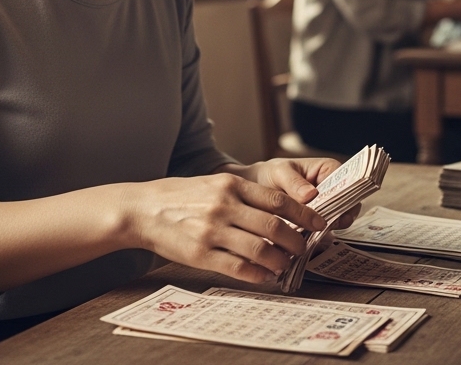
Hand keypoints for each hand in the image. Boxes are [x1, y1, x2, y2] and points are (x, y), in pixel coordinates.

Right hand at [125, 172, 326, 283]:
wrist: (142, 209)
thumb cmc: (180, 196)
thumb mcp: (214, 183)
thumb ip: (243, 194)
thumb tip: (279, 210)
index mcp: (231, 185)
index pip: (278, 200)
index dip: (304, 213)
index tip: (318, 223)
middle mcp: (224, 206)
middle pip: (274, 225)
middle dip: (297, 240)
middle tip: (305, 248)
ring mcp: (212, 231)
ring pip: (260, 249)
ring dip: (279, 260)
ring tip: (286, 264)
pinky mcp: (200, 254)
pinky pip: (237, 267)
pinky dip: (257, 274)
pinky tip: (265, 276)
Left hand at [229, 158, 360, 229]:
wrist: (253, 191)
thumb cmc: (269, 175)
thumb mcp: (279, 173)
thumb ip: (294, 182)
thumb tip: (311, 194)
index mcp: (328, 170)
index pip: (349, 182)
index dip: (347, 197)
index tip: (339, 213)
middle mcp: (331, 190)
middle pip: (347, 206)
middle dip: (338, 218)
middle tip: (324, 228)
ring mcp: (324, 209)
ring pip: (336, 222)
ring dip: (326, 230)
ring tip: (310, 237)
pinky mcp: (315, 225)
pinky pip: (322, 233)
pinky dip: (314, 238)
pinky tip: (303, 242)